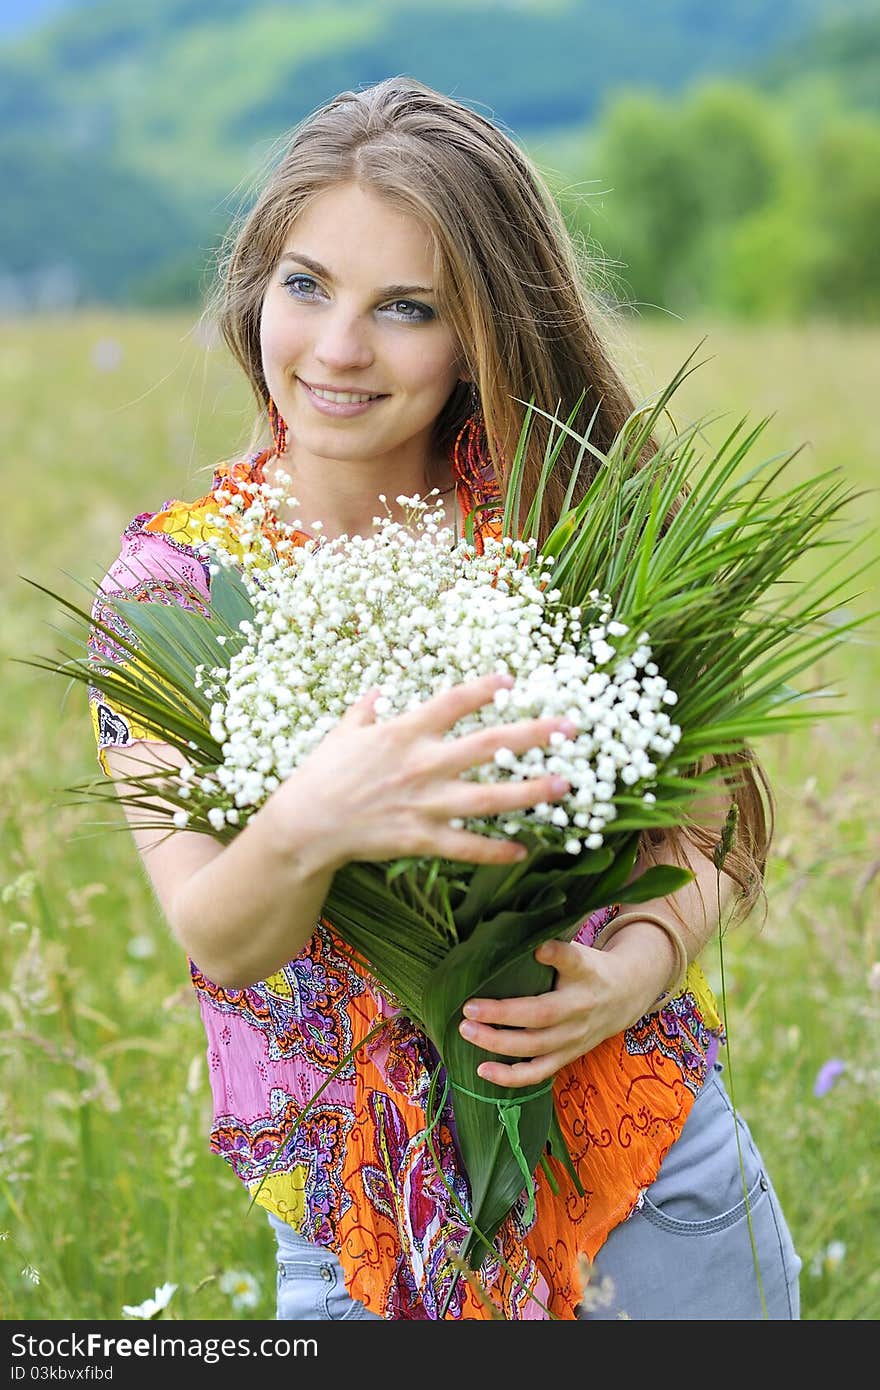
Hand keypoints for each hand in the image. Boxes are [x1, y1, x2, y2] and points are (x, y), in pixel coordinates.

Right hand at [262, 672, 574, 872]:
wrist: (304, 826)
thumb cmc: (320, 776)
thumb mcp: (342, 734)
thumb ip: (364, 711)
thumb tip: (377, 691)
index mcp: (404, 732)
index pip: (453, 702)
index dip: (484, 689)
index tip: (512, 681)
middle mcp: (422, 764)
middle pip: (488, 745)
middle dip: (531, 735)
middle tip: (569, 728)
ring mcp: (424, 803)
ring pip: (488, 797)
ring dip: (529, 791)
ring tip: (564, 785)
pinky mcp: (420, 838)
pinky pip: (465, 846)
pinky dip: (494, 850)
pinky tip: (522, 850)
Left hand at [458, 920, 679, 1087]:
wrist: (625, 996)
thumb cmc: (590, 968)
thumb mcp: (579, 949)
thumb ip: (555, 946)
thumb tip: (517, 934)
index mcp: (585, 974)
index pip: (573, 961)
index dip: (556, 954)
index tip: (539, 949)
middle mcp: (580, 1008)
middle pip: (540, 1015)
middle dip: (501, 1014)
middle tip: (468, 1008)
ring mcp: (573, 1037)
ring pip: (534, 1048)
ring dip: (497, 1043)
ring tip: (466, 1032)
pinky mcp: (566, 1056)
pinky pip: (538, 1073)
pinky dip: (510, 1077)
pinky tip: (482, 1070)